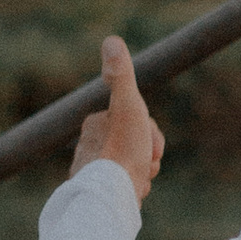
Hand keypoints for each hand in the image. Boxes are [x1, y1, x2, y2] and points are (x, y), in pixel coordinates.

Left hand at [70, 35, 165, 201]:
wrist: (110, 198)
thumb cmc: (122, 151)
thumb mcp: (127, 106)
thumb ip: (121, 75)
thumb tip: (111, 40)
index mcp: (95, 125)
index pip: (137, 122)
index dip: (151, 135)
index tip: (150, 148)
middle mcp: (90, 147)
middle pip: (136, 146)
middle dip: (148, 158)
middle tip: (145, 166)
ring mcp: (94, 172)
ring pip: (134, 167)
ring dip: (143, 175)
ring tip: (136, 183)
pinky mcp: (98, 194)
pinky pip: (126, 188)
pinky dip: (134, 190)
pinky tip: (131, 195)